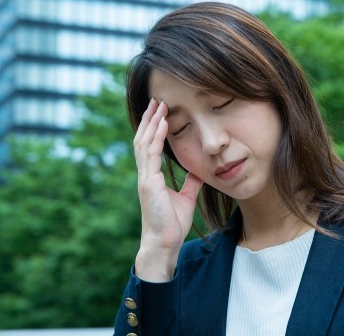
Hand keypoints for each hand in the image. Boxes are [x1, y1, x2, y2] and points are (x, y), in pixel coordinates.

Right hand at [133, 99, 202, 280]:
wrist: (166, 242)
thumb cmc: (172, 223)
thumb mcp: (186, 197)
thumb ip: (190, 182)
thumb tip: (199, 169)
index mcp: (151, 176)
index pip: (150, 145)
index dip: (154, 127)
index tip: (162, 110)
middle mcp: (145, 174)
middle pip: (143, 138)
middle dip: (150, 118)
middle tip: (157, 99)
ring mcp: (145, 177)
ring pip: (144, 142)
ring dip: (152, 122)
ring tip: (159, 105)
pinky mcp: (148, 183)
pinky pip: (151, 155)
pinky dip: (156, 137)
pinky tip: (163, 124)